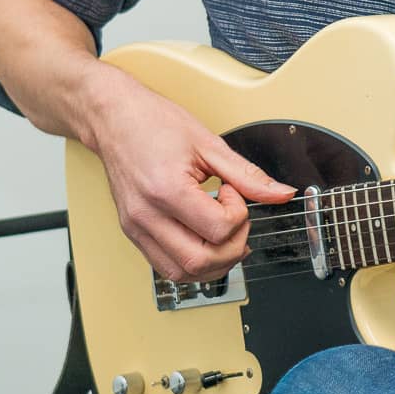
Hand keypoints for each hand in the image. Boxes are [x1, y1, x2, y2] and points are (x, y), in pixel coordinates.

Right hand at [88, 70, 295, 283]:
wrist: (114, 119)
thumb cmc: (152, 123)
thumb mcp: (208, 144)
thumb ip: (248, 175)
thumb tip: (280, 193)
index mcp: (166, 190)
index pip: (217, 230)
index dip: (238, 214)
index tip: (234, 193)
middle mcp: (146, 215)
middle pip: (200, 262)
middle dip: (232, 247)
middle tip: (234, 220)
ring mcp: (136, 228)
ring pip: (181, 274)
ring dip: (213, 263)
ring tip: (222, 234)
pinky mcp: (132, 233)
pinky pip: (165, 267)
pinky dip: (191, 263)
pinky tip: (202, 241)